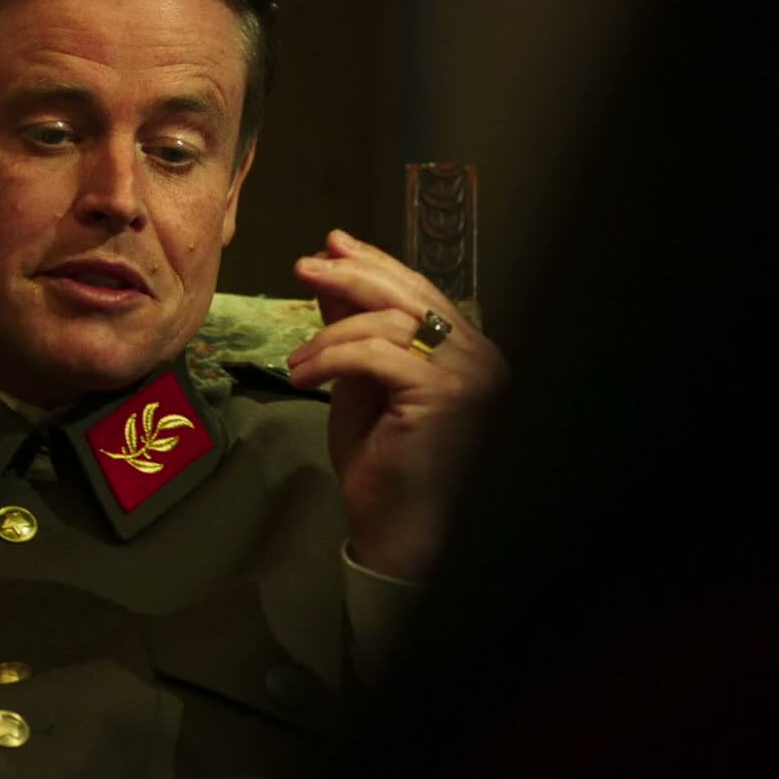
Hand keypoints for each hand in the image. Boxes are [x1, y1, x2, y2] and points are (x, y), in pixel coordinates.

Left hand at [287, 229, 506, 580]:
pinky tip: (303, 376)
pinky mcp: (445, 396)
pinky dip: (331, 358)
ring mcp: (470, 376)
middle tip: (305, 265)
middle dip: (353, 274)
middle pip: (411, 297)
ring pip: (390, 324)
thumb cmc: (385, 467)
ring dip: (330, 334)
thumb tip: (331, 277)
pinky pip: (376, 356)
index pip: (422, 293)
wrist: (398, 532)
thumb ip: (354, 332)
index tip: (332, 246)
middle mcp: (482, 358)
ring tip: (296, 362)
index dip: (376, 265)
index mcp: (469, 353)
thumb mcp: (362, 385)